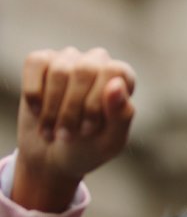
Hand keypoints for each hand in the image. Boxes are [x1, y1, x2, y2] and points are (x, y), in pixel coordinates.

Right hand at [14, 48, 136, 212]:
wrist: (52, 157)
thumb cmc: (89, 148)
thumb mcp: (110, 141)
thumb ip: (121, 114)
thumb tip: (116, 84)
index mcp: (123, 78)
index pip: (113, 72)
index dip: (97, 102)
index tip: (87, 130)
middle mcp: (98, 62)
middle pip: (85, 70)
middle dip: (72, 108)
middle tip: (66, 135)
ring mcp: (68, 59)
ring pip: (60, 71)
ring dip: (52, 108)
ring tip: (52, 132)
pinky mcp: (41, 61)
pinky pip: (36, 63)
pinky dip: (33, 92)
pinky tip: (37, 111)